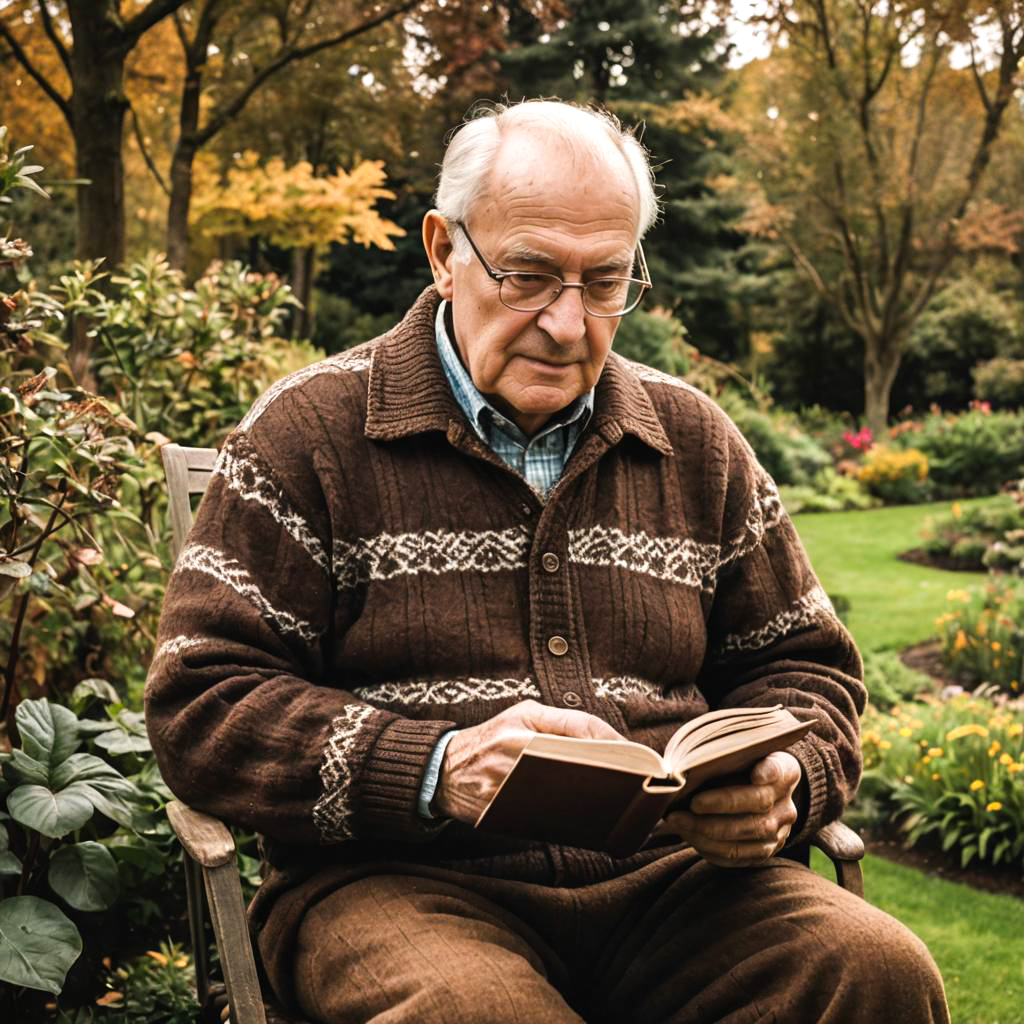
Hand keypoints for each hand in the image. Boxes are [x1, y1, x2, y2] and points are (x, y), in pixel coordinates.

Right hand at [434, 699, 623, 823]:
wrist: (442, 770)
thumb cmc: (491, 737)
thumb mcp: (523, 716)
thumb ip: (564, 722)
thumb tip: (608, 740)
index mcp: (522, 730)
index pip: (578, 730)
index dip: (611, 743)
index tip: (636, 757)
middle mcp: (511, 757)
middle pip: (573, 769)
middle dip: (605, 777)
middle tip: (631, 786)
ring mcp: (503, 789)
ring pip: (559, 799)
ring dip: (589, 803)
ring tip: (615, 805)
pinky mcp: (498, 816)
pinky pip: (542, 821)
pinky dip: (565, 821)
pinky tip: (586, 821)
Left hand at [661, 751, 801, 866]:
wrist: (753, 793)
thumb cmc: (738, 767)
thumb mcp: (737, 753)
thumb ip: (725, 757)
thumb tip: (693, 768)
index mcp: (784, 772)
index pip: (777, 771)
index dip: (768, 773)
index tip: (755, 774)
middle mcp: (786, 805)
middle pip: (758, 808)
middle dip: (719, 808)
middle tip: (689, 804)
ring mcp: (779, 833)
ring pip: (747, 836)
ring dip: (707, 831)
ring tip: (678, 822)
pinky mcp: (764, 852)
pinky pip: (738, 856)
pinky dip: (710, 848)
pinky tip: (688, 835)